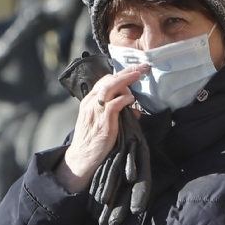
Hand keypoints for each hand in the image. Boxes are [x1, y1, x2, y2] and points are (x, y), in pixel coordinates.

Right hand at [55, 65, 148, 192]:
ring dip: (125, 79)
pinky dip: (123, 99)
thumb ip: (116, 112)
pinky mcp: (103, 122)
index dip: (121, 74)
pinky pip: (113, 105)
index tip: (135, 71)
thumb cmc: (93, 140)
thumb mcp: (102, 122)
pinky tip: (131, 99)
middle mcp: (91, 103)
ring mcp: (96, 111)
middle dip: (126, 71)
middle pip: (108, 80)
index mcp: (89, 101)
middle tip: (142, 67)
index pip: (105, 80)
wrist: (82, 157)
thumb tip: (134, 109)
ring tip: (138, 75)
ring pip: (109, 88)